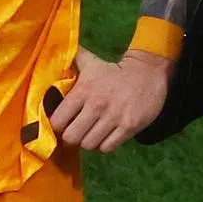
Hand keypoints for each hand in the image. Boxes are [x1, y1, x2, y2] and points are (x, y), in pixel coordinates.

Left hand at [50, 46, 173, 152]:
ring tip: (92, 133)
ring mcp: (114, 117)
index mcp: (84, 89)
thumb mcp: (91, 63)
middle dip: (72, 137)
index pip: (58, 120)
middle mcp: (97, 104)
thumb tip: (55, 54)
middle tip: (77, 132)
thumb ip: (71, 61)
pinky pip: (107, 147)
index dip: (57, 125)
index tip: (63, 124)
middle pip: (71, 137)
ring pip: (89, 145)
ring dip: (89, 141)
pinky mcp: (129, 126)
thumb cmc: (114, 71)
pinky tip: (106, 135)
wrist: (148, 71)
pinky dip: (104, 145)